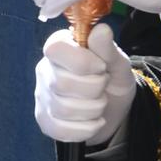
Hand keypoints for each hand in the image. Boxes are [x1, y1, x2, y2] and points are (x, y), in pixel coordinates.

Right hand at [34, 23, 134, 144]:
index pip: (56, 49)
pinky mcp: (45, 121)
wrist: (114, 109)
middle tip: (103, 85)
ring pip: (63, 109)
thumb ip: (108, 48)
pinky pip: (60, 130)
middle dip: (94, 89)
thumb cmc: (112, 77)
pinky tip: (94, 121)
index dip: (82, 61)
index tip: (101, 66)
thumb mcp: (117, 62)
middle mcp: (45, 70)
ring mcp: (42, 96)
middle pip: (62, 83)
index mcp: (59, 47)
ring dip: (93, 109)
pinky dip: (86, 129)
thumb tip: (102, 29)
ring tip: (100, 103)